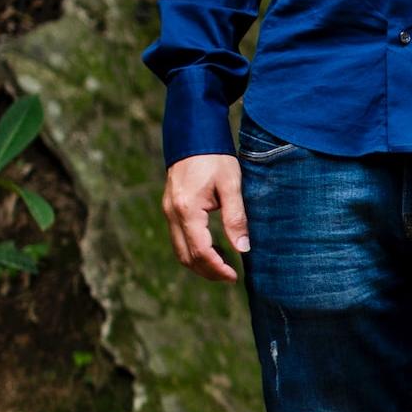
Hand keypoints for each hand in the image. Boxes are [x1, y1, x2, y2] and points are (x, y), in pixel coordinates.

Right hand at [162, 153, 247, 282]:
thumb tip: (243, 249)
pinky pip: (179, 238)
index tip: (235, 275)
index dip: (218, 268)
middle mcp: (172, 213)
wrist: (194, 135)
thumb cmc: (215, 158)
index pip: (200, 251)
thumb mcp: (231, 185)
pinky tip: (215, 247)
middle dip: (208, 271)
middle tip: (231, 276)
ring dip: (200, 263)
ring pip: (179, 250)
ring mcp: (168, 211)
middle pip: (186, 257)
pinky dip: (195, 250)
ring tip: (225, 265)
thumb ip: (236, 218)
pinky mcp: (170, 208)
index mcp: (187, 209)